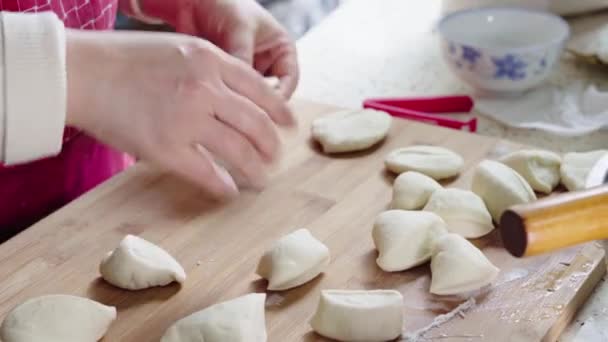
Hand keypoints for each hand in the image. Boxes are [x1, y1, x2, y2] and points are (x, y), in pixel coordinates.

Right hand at [66, 29, 293, 198]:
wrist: (81, 73)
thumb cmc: (125, 59)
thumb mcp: (178, 49)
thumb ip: (211, 69)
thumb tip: (237, 96)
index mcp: (210, 60)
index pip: (262, 90)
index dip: (281, 111)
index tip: (289, 125)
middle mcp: (204, 89)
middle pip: (256, 124)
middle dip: (272, 146)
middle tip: (276, 157)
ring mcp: (186, 120)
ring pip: (239, 151)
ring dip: (255, 170)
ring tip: (261, 179)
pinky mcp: (165, 149)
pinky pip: (206, 173)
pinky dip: (223, 186)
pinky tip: (229, 191)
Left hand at [144, 0, 298, 97]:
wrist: (193, 1)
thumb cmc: (224, 4)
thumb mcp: (239, 29)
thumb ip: (244, 57)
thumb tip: (243, 91)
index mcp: (282, 50)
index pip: (288, 81)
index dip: (279, 98)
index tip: (263, 111)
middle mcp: (268, 64)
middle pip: (271, 95)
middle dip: (259, 106)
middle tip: (245, 119)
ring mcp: (248, 73)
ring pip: (250, 99)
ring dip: (240, 104)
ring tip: (228, 112)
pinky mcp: (228, 80)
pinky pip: (232, 96)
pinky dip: (226, 101)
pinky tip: (216, 106)